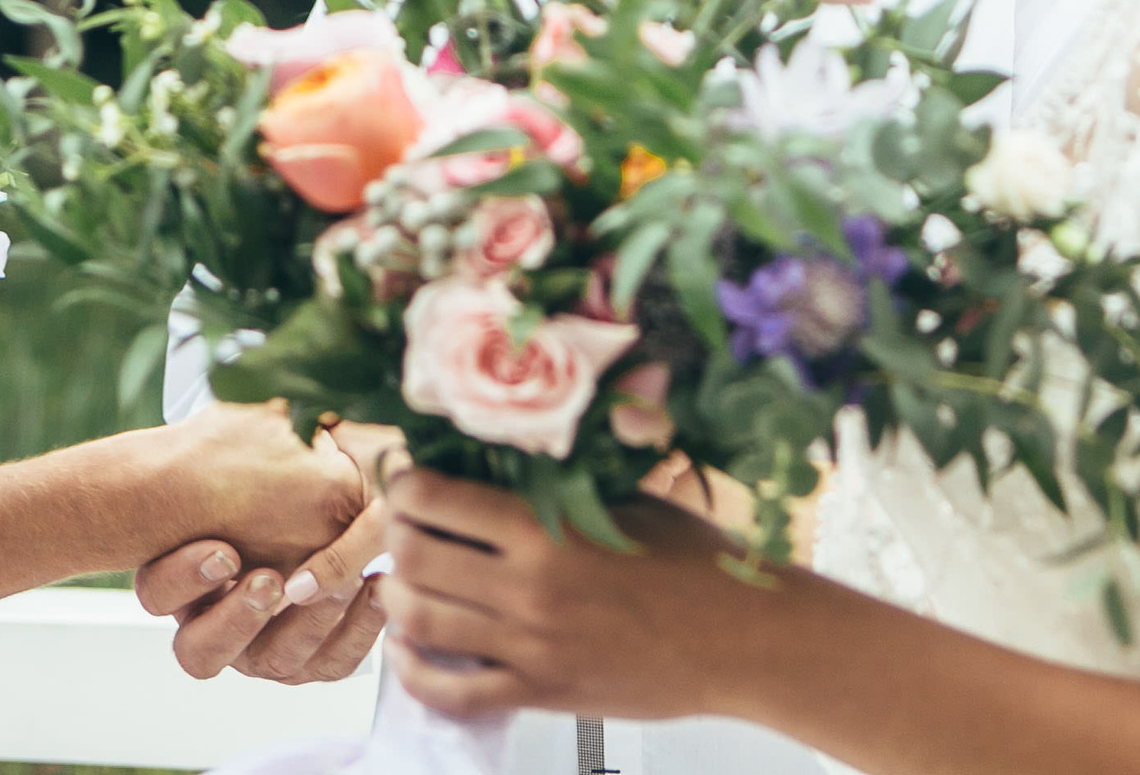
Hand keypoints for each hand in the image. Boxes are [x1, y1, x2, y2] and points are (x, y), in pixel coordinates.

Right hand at [135, 420, 401, 681]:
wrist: (345, 490)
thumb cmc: (286, 461)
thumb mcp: (260, 437)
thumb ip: (249, 431)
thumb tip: (241, 381)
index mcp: (183, 573)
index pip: (156, 594)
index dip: (184, 578)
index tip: (224, 547)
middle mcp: (215, 618)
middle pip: (200, 652)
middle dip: (235, 619)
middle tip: (270, 581)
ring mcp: (264, 646)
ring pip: (270, 665)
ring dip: (305, 627)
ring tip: (342, 585)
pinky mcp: (316, 657)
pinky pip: (331, 665)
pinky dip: (356, 634)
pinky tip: (377, 588)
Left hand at [377, 467, 750, 720]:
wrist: (743, 640)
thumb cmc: (699, 564)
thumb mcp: (631, 498)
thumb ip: (570, 477)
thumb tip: (517, 447)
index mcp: (548, 528)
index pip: (435, 499)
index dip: (406, 485)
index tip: (409, 479)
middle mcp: (528, 587)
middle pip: (415, 557)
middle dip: (396, 536)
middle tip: (404, 526)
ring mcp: (530, 645)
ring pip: (420, 622)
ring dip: (398, 598)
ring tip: (404, 581)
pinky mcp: (540, 691)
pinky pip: (450, 692)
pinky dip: (414, 673)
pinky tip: (410, 651)